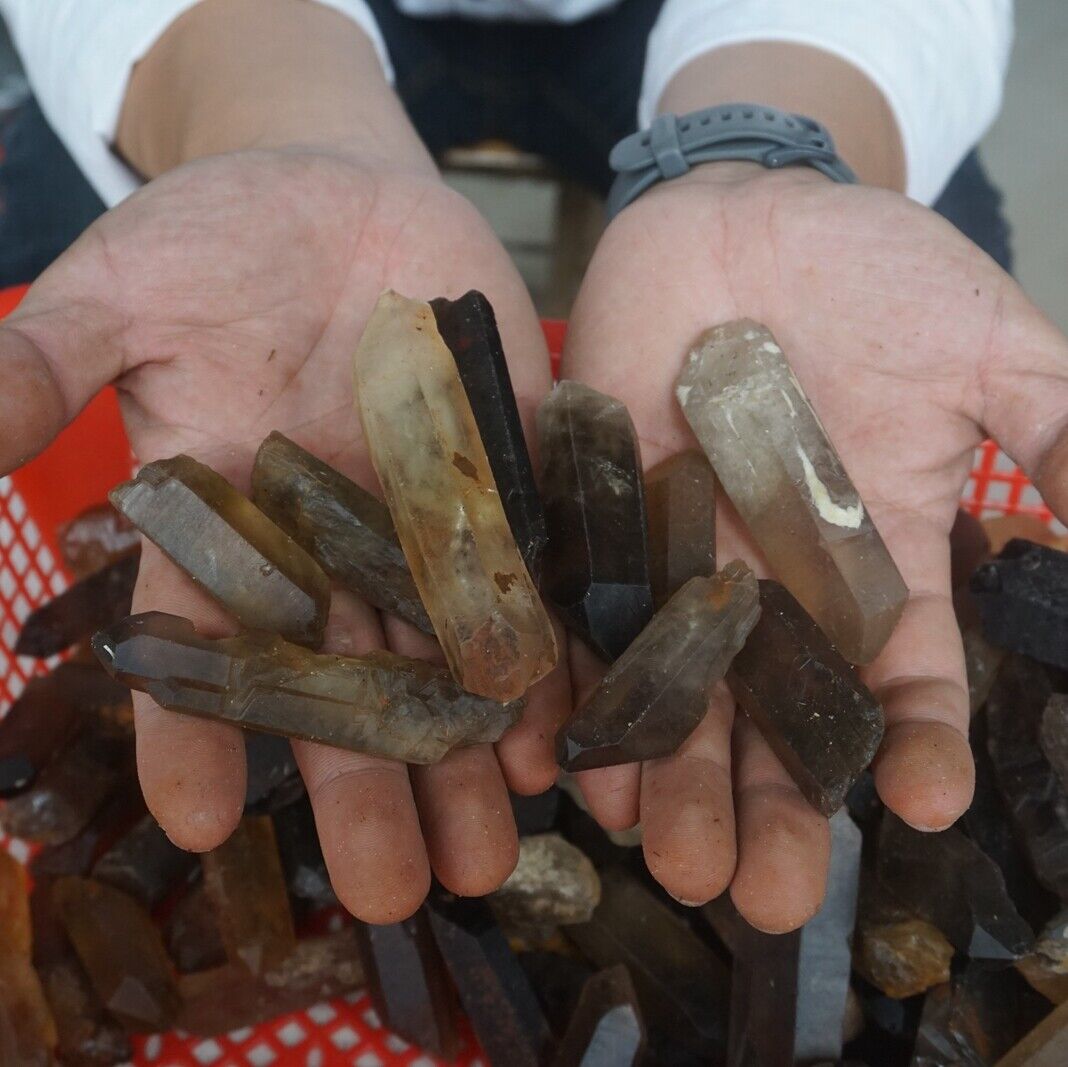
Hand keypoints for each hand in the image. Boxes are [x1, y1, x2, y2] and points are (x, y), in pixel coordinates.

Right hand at [0, 147, 570, 920]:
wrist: (339, 185)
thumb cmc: (217, 231)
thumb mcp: (119, 288)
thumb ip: (43, 367)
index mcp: (225, 519)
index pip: (201, 642)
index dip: (190, 730)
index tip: (193, 824)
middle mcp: (326, 543)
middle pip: (344, 681)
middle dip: (364, 785)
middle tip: (392, 892)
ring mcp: (419, 519)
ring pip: (443, 657)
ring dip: (466, 754)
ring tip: (490, 855)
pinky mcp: (503, 480)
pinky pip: (527, 578)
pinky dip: (544, 653)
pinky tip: (558, 734)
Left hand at [562, 162, 1067, 930]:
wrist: (743, 212)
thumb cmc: (871, 271)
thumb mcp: (989, 345)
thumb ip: (1062, 433)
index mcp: (876, 563)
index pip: (903, 684)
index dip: (916, 747)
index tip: (926, 806)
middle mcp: (775, 587)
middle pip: (774, 722)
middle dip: (769, 807)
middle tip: (756, 894)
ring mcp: (679, 561)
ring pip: (673, 692)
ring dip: (666, 777)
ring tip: (658, 854)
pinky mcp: (596, 525)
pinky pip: (580, 619)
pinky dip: (572, 685)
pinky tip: (563, 754)